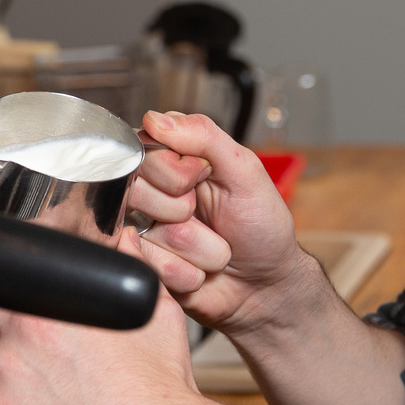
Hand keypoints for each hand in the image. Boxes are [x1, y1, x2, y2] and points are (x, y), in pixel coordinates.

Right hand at [128, 109, 319, 338]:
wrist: (267, 287)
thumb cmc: (262, 228)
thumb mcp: (245, 172)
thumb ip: (205, 137)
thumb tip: (156, 118)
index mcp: (176, 161)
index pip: (143, 151)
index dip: (174, 173)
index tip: (202, 180)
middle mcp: (153, 194)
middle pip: (137, 192)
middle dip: (183, 212)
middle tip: (207, 216)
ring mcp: (146, 232)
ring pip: (147, 235)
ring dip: (194, 248)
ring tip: (212, 249)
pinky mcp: (145, 268)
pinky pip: (149, 267)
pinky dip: (184, 273)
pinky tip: (199, 273)